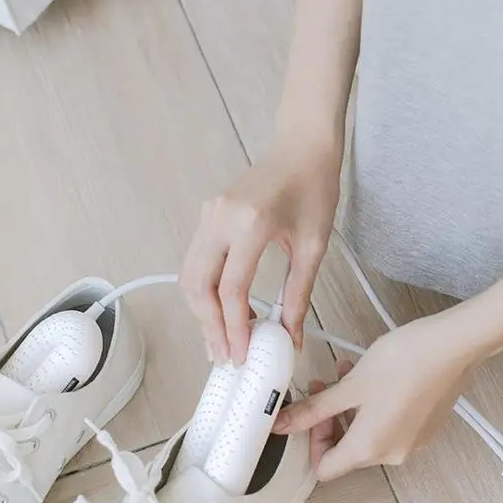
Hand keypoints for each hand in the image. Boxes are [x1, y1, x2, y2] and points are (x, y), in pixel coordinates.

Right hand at [180, 138, 341, 364]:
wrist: (302, 146)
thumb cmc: (314, 188)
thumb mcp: (314, 245)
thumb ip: (298, 295)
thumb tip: (291, 337)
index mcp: (251, 224)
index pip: (231, 289)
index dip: (233, 328)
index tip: (240, 355)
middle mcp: (221, 218)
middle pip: (198, 286)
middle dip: (209, 326)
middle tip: (223, 355)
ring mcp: (208, 215)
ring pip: (189, 276)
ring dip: (200, 311)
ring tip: (219, 340)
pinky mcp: (207, 216)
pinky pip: (194, 261)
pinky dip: (202, 291)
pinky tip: (219, 311)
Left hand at [274, 314, 478, 480]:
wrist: (453, 346)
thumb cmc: (404, 362)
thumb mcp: (349, 386)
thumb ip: (313, 409)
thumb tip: (282, 424)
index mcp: (368, 449)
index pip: (325, 469)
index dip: (311, 442)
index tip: (311, 413)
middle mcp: (392, 454)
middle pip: (346, 451)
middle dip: (330, 418)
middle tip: (324, 385)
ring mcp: (411, 443)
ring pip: (367, 435)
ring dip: (351, 409)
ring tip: (348, 373)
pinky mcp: (424, 429)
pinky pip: (390, 427)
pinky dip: (375, 408)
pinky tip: (374, 378)